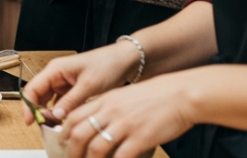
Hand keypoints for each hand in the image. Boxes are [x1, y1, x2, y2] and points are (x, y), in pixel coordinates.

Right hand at [22, 42, 140, 125]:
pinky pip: (61, 102)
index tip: (31, 122)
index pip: (32, 88)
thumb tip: (55, 115)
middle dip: (40, 112)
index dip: (28, 106)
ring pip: (49, 100)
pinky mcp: (72, 88)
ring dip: (51, 113)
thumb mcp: (89, 86)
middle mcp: (56, 75)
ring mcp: (64, 82)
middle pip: (39, 96)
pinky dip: (62, 111)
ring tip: (58, 125)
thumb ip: (70, 101)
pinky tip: (67, 119)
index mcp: (55, 69)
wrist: (126, 60)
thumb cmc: (108, 65)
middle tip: (48, 126)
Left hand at [61, 73, 197, 157]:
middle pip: (79, 133)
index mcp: (106, 100)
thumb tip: (99, 122)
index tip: (64, 142)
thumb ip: (110, 108)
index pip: (74, 116)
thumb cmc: (158, 96)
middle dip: (72, 151)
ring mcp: (125, 125)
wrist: (181, 94)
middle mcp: (111, 112)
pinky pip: (120, 157)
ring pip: (95, 147)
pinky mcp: (140, 137)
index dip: (65, 132)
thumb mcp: (126, 96)